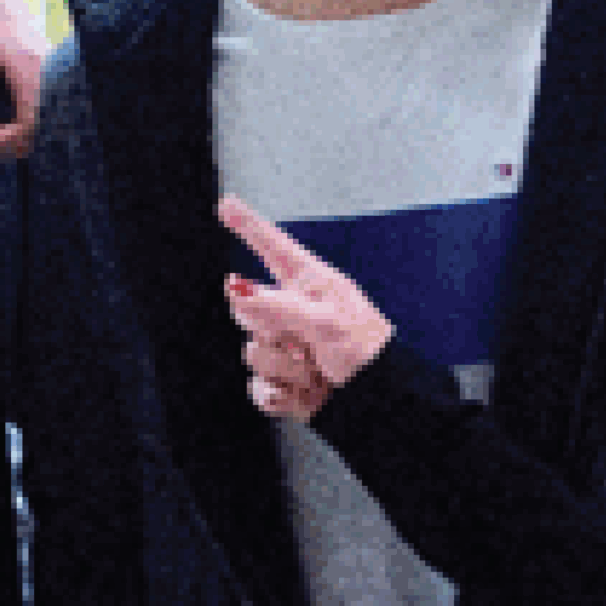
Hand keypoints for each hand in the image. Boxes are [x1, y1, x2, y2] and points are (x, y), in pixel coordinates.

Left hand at [0, 0, 45, 158]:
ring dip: (12, 123)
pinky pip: (37, 95)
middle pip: (42, 123)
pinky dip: (16, 108)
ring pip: (41, 110)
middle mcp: (44, 64)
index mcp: (25, 63)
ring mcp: (45, 60)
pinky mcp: (39, 57)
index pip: (31, 124)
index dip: (3, 141)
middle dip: (9, 137)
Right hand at [218, 194, 395, 423]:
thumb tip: (236, 289)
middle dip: (270, 329)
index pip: (272, 247)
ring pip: (252, 353)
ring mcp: (286, 346)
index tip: (226, 204)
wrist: (379, 402)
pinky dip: (279, 395)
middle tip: (302, 341)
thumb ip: (277, 306)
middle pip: (246, 310)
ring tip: (314, 370)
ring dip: (284, 368)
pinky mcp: (283, 380)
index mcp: (309, 284)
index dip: (248, 225)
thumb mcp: (326, 321)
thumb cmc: (367, 352)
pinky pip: (258, 387)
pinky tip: (302, 392)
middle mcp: (292, 311)